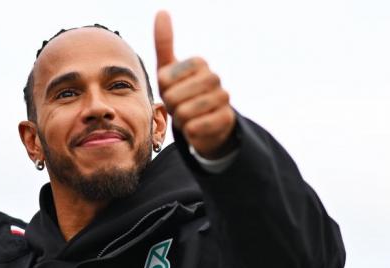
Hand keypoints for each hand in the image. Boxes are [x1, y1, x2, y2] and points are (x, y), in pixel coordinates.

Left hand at [154, 11, 235, 159]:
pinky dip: (191, 132)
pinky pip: (196, 128)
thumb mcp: (169, 71)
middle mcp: (214, 77)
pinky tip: (198, 128)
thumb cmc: (183, 94)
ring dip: (181, 121)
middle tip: (181, 107)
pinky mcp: (227, 119)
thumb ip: (164, 42)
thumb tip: (161, 11)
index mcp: (199, 62)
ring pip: (184, 113)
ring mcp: (223, 97)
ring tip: (189, 117)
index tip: (173, 91)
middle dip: (172, 107)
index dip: (164, 91)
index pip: (164, 79)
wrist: (204, 125)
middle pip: (173, 97)